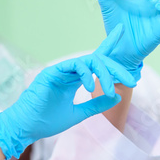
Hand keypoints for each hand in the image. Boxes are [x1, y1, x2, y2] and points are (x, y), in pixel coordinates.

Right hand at [0, 26, 136, 158]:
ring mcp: (60, 71)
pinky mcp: (52, 73)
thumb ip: (96, 104)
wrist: (27, 127)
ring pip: (88, 61)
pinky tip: (90, 86)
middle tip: (132, 80)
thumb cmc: (47, 121)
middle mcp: (69, 72)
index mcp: (75, 79)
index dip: (108, 45)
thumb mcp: (79, 114)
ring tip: (110, 90)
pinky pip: (73, 66)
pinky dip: (85, 74)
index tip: (121, 32)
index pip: (95, 60)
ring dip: (103, 73)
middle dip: (116, 68)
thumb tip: (116, 96)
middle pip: (97, 60)